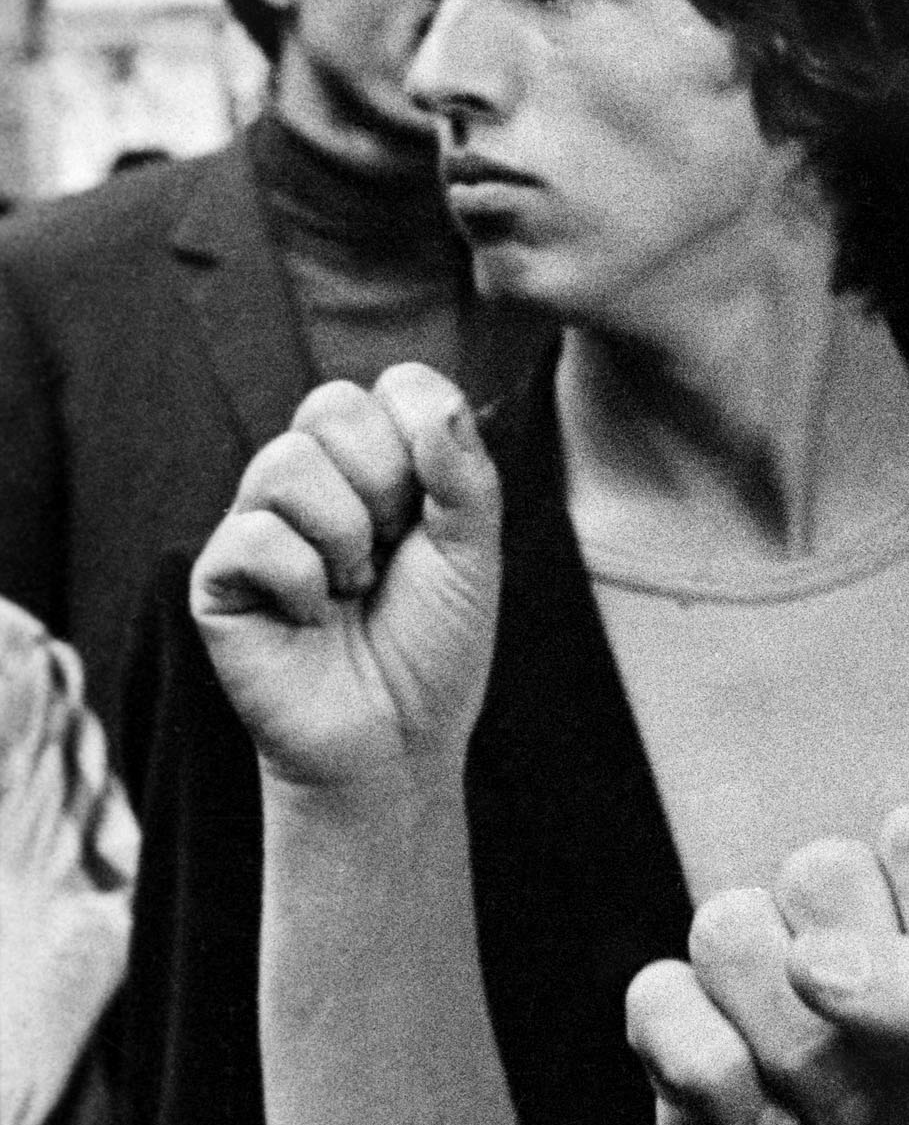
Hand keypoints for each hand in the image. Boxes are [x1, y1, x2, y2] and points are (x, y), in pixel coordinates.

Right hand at [190, 368, 503, 795]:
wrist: (397, 738)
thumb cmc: (436, 645)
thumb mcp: (474, 553)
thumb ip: (464, 473)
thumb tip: (433, 402)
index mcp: (375, 465)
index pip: (393, 386)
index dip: (426, 443)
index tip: (437, 514)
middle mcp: (311, 481)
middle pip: (330, 405)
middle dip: (387, 485)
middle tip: (394, 554)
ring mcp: (258, 520)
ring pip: (287, 463)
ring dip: (347, 539)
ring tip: (354, 590)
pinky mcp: (219, 573)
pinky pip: (256, 535)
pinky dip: (304, 585)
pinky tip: (311, 618)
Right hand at [623, 803, 908, 1124]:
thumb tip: (818, 960)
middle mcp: (871, 952)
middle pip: (816, 864)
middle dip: (868, 987)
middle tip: (907, 1086)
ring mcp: (776, 1010)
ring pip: (728, 921)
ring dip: (794, 1035)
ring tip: (847, 1116)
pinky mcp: (694, 1075)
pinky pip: (655, 1000)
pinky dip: (715, 1071)